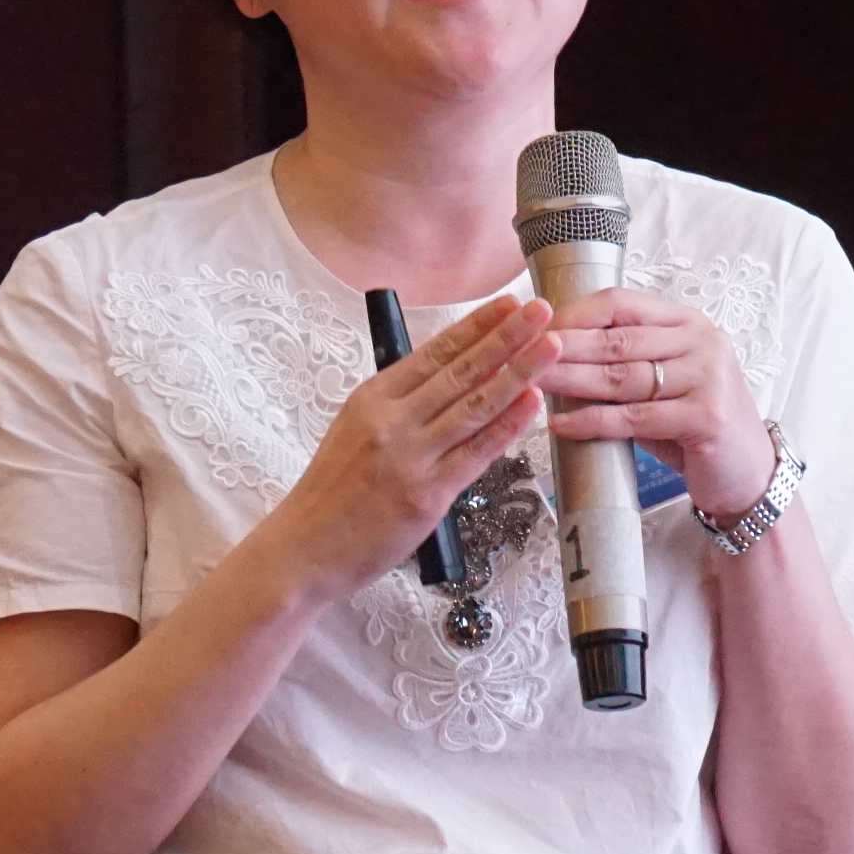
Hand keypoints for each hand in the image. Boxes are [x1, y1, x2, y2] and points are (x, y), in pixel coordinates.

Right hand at [263, 293, 556, 594]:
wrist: (302, 549)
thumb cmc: (328, 496)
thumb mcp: (352, 432)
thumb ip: (396, 408)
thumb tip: (444, 383)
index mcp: (372, 399)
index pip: (434, 353)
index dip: (476, 326)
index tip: (507, 304)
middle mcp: (392, 421)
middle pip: (461, 371)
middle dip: (507, 336)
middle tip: (542, 310)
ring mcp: (410, 457)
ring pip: (475, 406)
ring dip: (519, 372)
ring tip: (551, 346)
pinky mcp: (426, 495)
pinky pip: (476, 454)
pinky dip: (507, 426)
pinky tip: (532, 402)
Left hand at [542, 287, 765, 513]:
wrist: (746, 473)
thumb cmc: (692, 425)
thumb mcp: (660, 385)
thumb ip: (621, 365)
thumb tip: (553, 356)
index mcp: (687, 323)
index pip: (622, 303)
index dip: (574, 313)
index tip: (534, 326)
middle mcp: (702, 342)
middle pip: (617, 340)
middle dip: (563, 347)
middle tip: (519, 354)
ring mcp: (708, 378)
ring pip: (624, 377)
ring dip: (571, 380)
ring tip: (531, 383)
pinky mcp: (706, 418)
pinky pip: (634, 418)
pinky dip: (593, 420)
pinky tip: (561, 422)